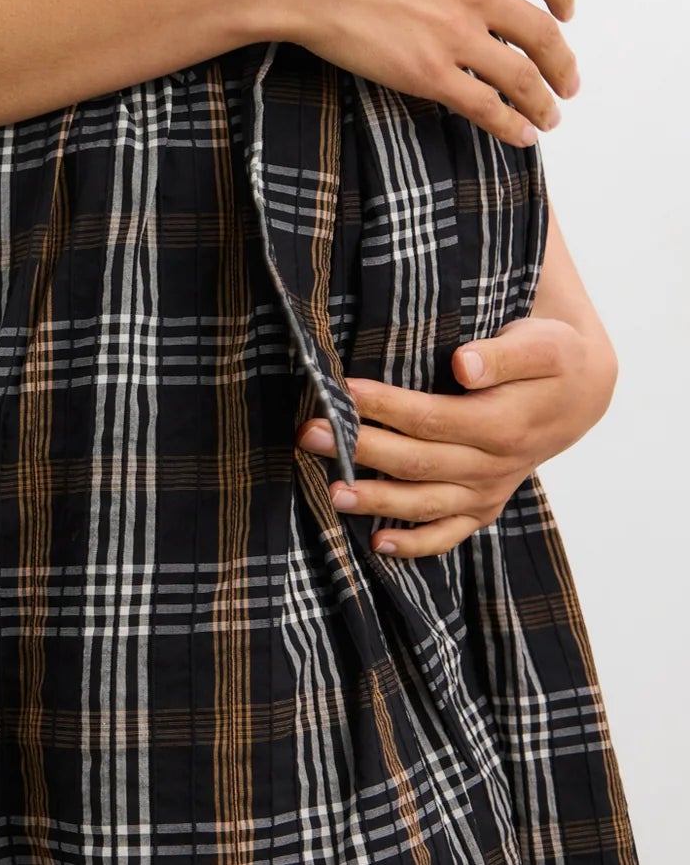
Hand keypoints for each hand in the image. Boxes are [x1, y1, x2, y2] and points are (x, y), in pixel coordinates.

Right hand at [259, 0, 580, 148]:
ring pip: (522, 76)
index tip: (565, 11)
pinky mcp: (425, 72)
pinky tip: (519, 135)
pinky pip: (484, 105)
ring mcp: (452, 31)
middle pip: (543, 32)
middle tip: (567, 82)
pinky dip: (509, 124)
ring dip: (543, 102)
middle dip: (562, 63)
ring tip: (549, 118)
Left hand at [294, 315, 618, 558]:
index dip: (386, 408)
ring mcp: (487, 491)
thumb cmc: (552, 357)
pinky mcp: (483, 505)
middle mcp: (494, 466)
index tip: (343, 391)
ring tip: (330, 493)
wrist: (579, 393)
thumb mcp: (540, 345)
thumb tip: (463, 365)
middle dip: (360, 450)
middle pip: (417, 462)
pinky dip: (414, 545)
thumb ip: (502, 356)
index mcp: (504, 424)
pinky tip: (376, 545)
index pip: (432, 419)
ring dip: (376, 501)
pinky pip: (449, 534)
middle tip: (310, 435)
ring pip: (425, 503)